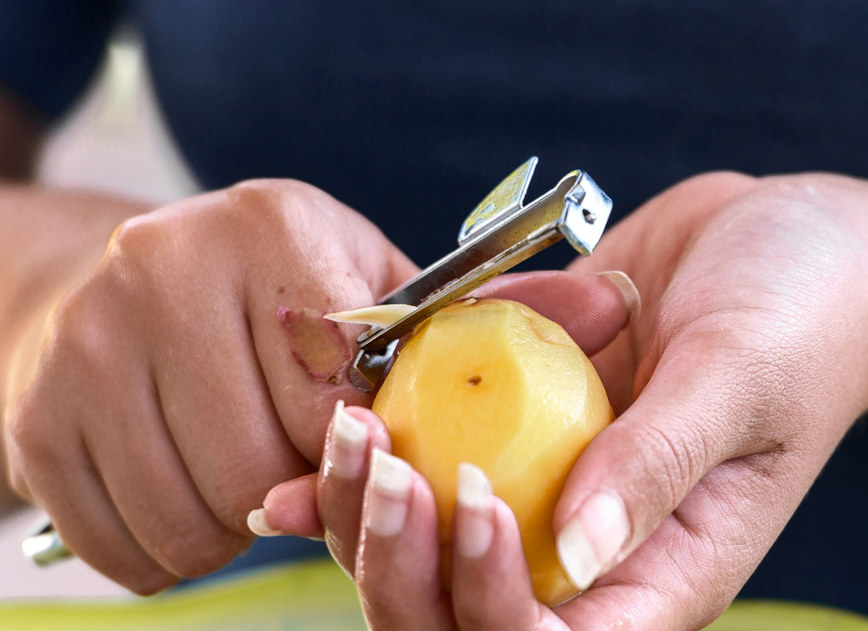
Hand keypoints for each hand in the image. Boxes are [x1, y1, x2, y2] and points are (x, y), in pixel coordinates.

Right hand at [3, 179, 416, 593]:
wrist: (109, 286)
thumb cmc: (268, 295)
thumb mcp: (360, 281)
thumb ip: (452, 327)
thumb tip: (577, 338)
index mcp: (270, 229)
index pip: (336, 395)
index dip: (361, 448)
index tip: (365, 448)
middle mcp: (162, 270)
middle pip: (258, 471)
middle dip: (293, 495)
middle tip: (297, 471)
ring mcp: (84, 346)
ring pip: (193, 523)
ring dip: (235, 531)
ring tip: (245, 478)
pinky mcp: (35, 421)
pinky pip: (127, 550)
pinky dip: (171, 551)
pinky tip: (185, 492)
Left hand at [268, 172, 867, 628]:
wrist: (789, 238)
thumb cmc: (802, 313)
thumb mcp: (743, 377)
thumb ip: (660, 463)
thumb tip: (575, 554)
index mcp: (666, 570)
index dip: (488, 599)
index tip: (471, 497)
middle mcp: (594, 549)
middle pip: (463, 615)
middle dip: (400, 563)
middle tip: (383, 466)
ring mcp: (547, 487)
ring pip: (426, 550)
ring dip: (366, 509)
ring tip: (344, 431)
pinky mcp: (518, 427)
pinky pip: (431, 462)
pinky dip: (371, 458)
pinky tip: (323, 435)